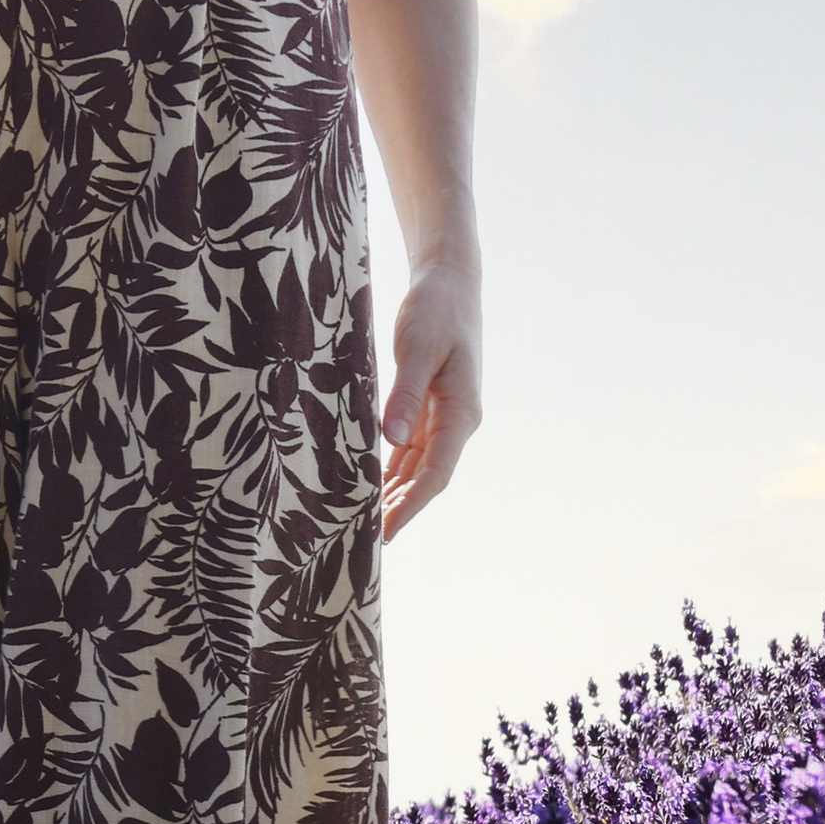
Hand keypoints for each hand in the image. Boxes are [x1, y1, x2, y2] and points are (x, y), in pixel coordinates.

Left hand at [380, 249, 481, 540]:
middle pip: (426, 478)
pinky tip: (369, 483)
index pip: (436, 474)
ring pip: (416, 466)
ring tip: (363, 523)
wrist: (449, 280)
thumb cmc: (436, 310)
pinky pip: (408, 447)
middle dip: (399, 509)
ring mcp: (442, 416)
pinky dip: (390, 468)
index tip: (386, 535)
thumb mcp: (419, 348)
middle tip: (365, 543)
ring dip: (393, 493)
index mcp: (461, 413)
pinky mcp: (427, 405)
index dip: (410, 507)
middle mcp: (455, 422)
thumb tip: (392, 439)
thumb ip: (405, 394)